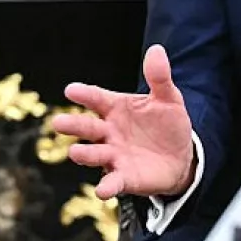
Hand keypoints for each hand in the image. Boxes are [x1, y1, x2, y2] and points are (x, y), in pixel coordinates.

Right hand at [55, 44, 194, 198]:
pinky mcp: (124, 177)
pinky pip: (112, 182)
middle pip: (87, 127)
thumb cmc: (168, 124)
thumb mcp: (169, 98)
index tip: (71, 90)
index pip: (96, 99)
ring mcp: (114, 155)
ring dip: (84, 154)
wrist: (182, 157)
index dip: (84, 94)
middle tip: (58, 123)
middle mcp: (109, 132)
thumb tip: (157, 50)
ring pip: (94, 154)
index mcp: (116, 108)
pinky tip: (101, 190)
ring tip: (74, 153)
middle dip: (73, 126)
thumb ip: (159, 77)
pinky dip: (106, 186)